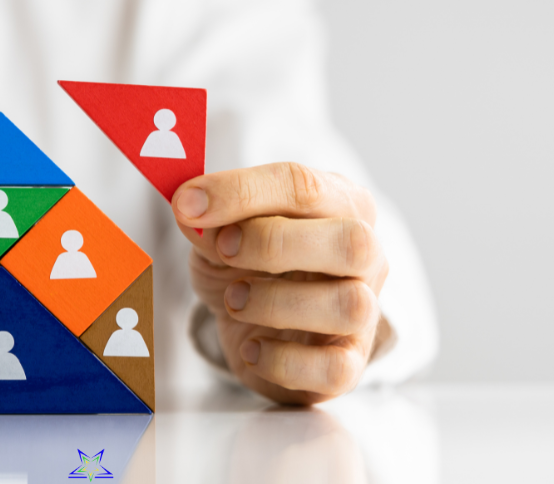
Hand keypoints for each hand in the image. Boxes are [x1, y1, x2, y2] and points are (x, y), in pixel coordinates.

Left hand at [173, 163, 388, 404]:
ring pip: (350, 305)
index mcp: (340, 203)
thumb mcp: (219, 235)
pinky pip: (334, 369)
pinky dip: (282, 361)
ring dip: (276, 302)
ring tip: (234, 300)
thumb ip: (210, 220)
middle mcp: (365, 255)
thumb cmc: (245, 267)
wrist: (251, 328)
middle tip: (224, 249)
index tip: (188, 203)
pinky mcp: (349, 364)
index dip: (242, 191)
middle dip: (276, 243)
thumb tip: (192, 207)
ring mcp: (364, 312)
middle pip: (353, 241)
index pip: (303, 185)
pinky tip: (252, 348)